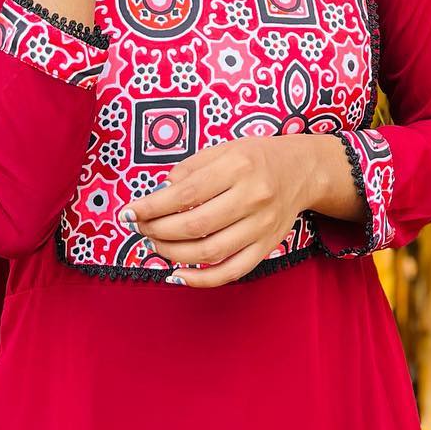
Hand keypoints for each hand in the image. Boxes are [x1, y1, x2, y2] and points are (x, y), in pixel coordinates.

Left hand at [123, 133, 317, 286]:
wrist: (302, 170)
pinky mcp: (267, 246)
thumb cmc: (256, 157)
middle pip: (195, 226)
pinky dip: (202, 280)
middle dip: (157, 231)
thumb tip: (159, 194)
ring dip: (173, 254)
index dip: (151, 207)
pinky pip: (232, 271)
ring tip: (155, 244)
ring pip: (210, 252)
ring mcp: (261, 226)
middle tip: (139, 228)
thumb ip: (190, 169)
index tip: (128, 213)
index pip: (185, 194)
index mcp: (238, 167)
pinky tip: (178, 275)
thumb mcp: (223, 149)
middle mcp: (252, 197)